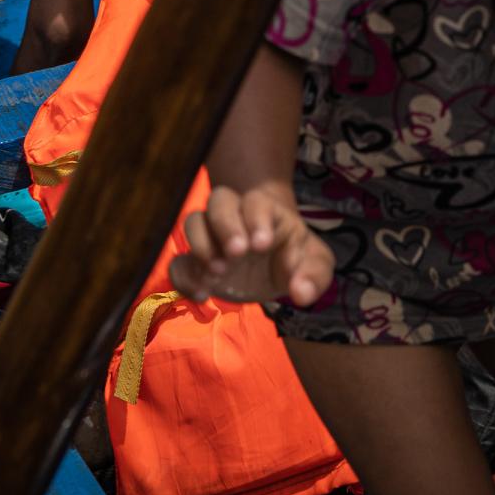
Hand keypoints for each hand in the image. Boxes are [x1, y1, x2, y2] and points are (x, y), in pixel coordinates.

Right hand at [169, 184, 333, 307]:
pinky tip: (202, 294)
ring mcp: (212, 238)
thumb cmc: (296, 256)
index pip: (256, 202)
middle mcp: (235, 217)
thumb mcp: (316, 265)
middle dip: (225, 225)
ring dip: (201, 245)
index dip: (256, 219)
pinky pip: (178, 262)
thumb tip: (302, 294)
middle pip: (219, 200)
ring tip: (217, 274)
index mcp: (266, 212)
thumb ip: (314, 276)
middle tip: (236, 254)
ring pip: (193, 222)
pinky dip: (184, 276)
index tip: (262, 245)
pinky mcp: (196, 263)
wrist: (274, 264)